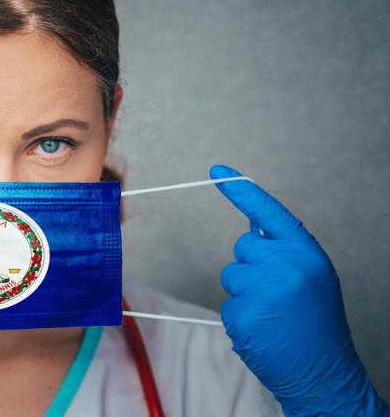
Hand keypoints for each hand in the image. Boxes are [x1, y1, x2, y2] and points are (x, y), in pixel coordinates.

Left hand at [210, 165, 387, 415]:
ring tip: (272, 315)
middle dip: (251, 266)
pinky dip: (240, 318)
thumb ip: (283, 250)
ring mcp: (263, 291)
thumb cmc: (316, 323)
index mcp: (305, 253)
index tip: (217, 170)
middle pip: (242, 247)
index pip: (269, 212)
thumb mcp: (310, 276)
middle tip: (276, 294)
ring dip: (244, 293)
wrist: (325, 373)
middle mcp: (285, 267)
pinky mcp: (243, 315)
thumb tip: (252, 225)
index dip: (241, 190)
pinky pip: (227, 304)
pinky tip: (263, 330)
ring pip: (230, 276)